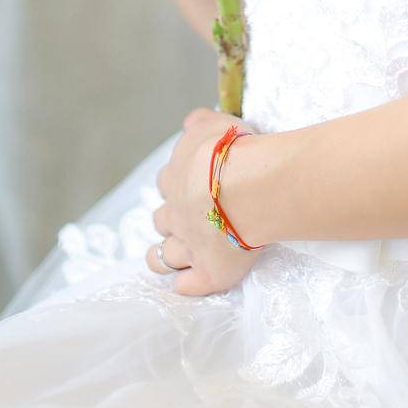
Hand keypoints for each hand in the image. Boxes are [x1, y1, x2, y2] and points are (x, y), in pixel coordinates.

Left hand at [145, 107, 261, 296]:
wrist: (246, 186)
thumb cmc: (234, 151)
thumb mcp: (217, 124)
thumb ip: (201, 122)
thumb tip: (190, 122)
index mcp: (176, 178)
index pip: (166, 182)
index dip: (176, 185)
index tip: (190, 185)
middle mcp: (176, 213)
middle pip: (161, 220)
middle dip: (169, 221)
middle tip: (187, 221)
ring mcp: (189, 246)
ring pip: (163, 257)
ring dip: (165, 257)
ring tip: (173, 259)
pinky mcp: (207, 273)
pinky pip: (187, 286)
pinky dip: (186, 285)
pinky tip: (189, 283)